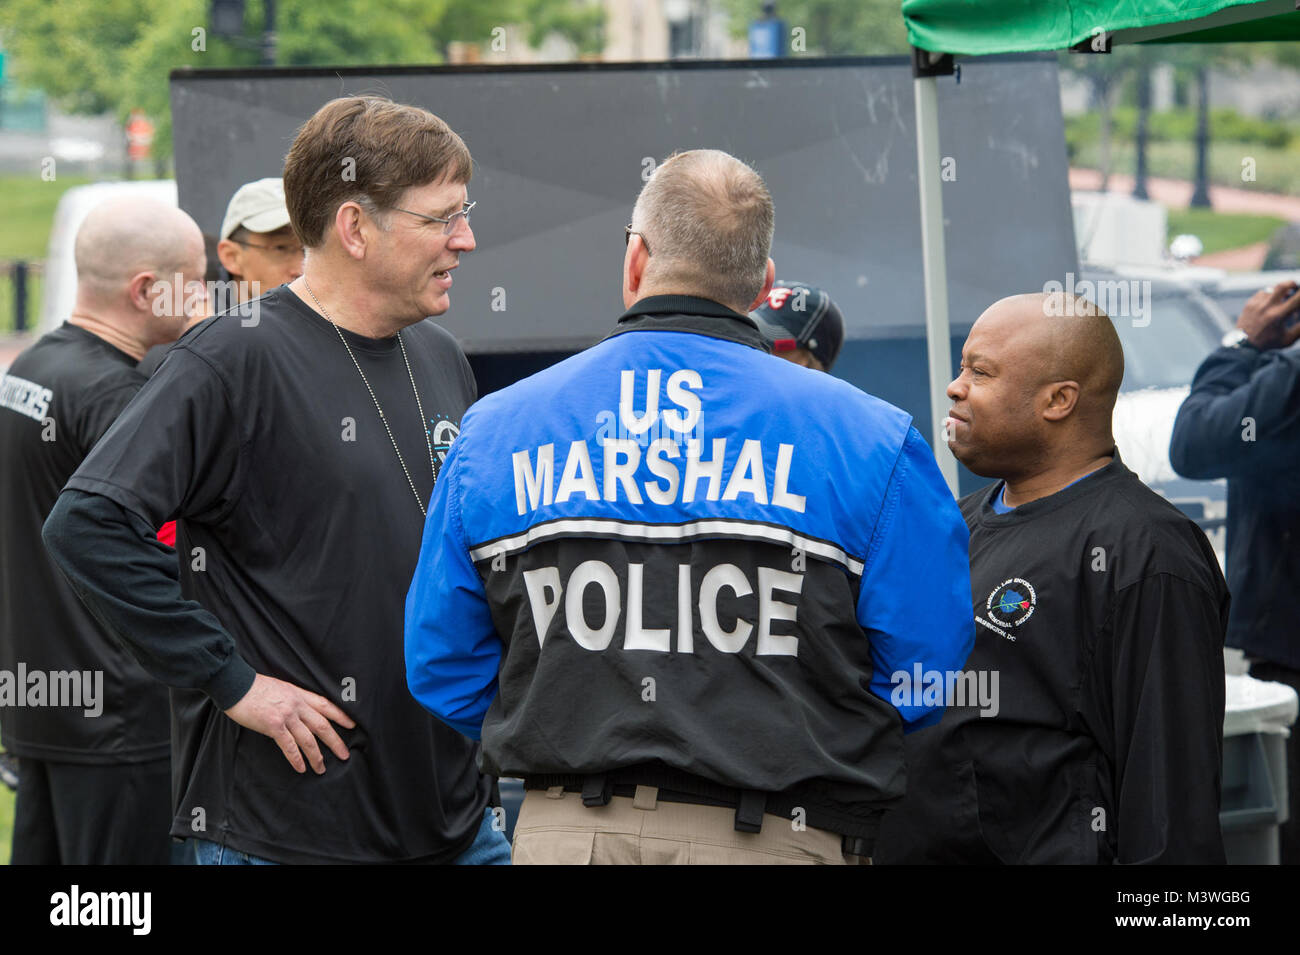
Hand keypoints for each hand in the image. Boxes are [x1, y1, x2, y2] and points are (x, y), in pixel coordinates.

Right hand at [224, 673, 353, 773]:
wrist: (236, 683)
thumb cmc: (255, 687)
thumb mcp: (282, 688)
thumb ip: (294, 700)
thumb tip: (301, 714)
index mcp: (299, 694)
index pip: (326, 705)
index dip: (341, 716)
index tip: (352, 725)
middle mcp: (297, 705)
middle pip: (322, 725)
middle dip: (335, 742)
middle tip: (345, 755)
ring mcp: (286, 715)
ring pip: (308, 739)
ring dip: (316, 756)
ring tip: (321, 768)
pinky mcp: (273, 725)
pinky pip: (289, 746)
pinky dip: (296, 758)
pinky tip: (301, 768)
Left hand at [1237, 281, 1299, 350]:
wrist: (1244, 344)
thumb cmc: (1269, 342)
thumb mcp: (1288, 339)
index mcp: (1279, 315)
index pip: (1297, 298)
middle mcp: (1268, 306)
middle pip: (1284, 285)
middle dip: (1292, 284)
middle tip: (1295, 289)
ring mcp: (1257, 303)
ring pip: (1273, 288)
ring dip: (1280, 291)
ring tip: (1283, 298)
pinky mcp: (1250, 303)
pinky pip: (1263, 293)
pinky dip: (1270, 295)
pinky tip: (1271, 303)